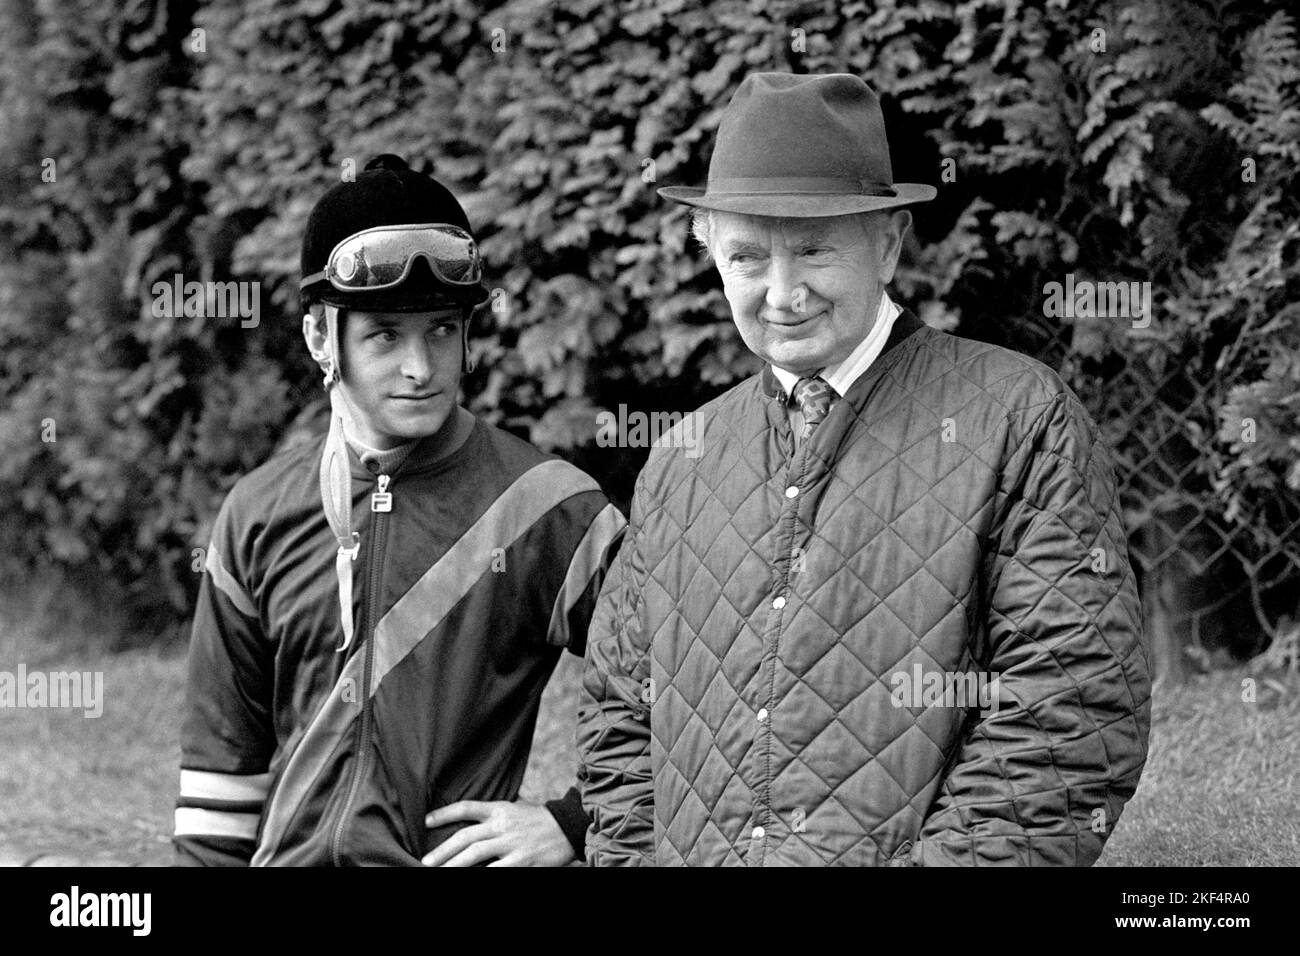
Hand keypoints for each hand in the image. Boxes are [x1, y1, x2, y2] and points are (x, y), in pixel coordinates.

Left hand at [421, 800, 574, 866]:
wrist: (569, 826)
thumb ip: (495, 812)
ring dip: (454, 865)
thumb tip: (473, 815)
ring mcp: (512, 844)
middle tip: (425, 862)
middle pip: (466, 837)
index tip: (426, 821)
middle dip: (443, 851)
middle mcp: (503, 825)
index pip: (467, 808)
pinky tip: (471, 879)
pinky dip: (482, 876)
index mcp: (500, 809)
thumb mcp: (517, 807)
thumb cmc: (540, 819)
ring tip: (439, 872)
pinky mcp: (522, 861)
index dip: (445, 813)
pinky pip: (496, 871)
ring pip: (476, 855)